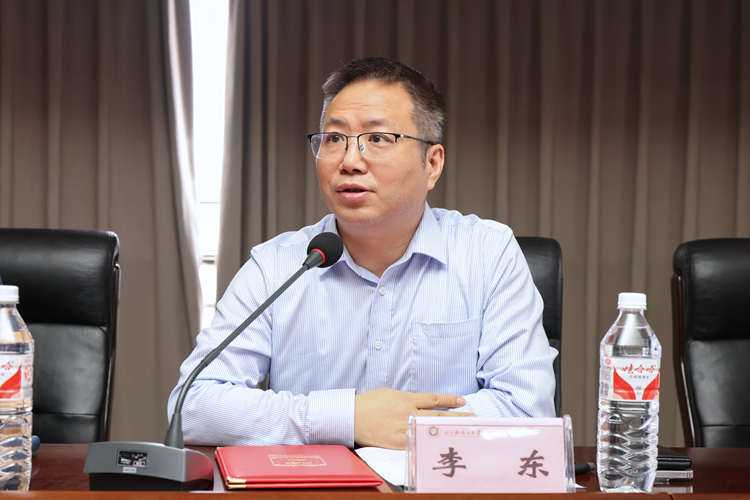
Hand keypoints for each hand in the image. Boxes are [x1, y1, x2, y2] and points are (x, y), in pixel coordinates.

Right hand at [353, 387, 475, 448]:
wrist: (352, 417)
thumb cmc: (369, 402)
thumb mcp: (390, 393)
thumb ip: (407, 398)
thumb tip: (419, 403)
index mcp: (405, 400)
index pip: (433, 400)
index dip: (449, 400)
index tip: (462, 401)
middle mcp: (407, 415)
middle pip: (438, 416)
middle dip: (457, 417)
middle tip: (472, 418)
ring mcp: (404, 430)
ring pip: (430, 430)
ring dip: (447, 430)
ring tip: (461, 431)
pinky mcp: (398, 443)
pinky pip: (417, 442)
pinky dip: (429, 442)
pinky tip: (439, 443)